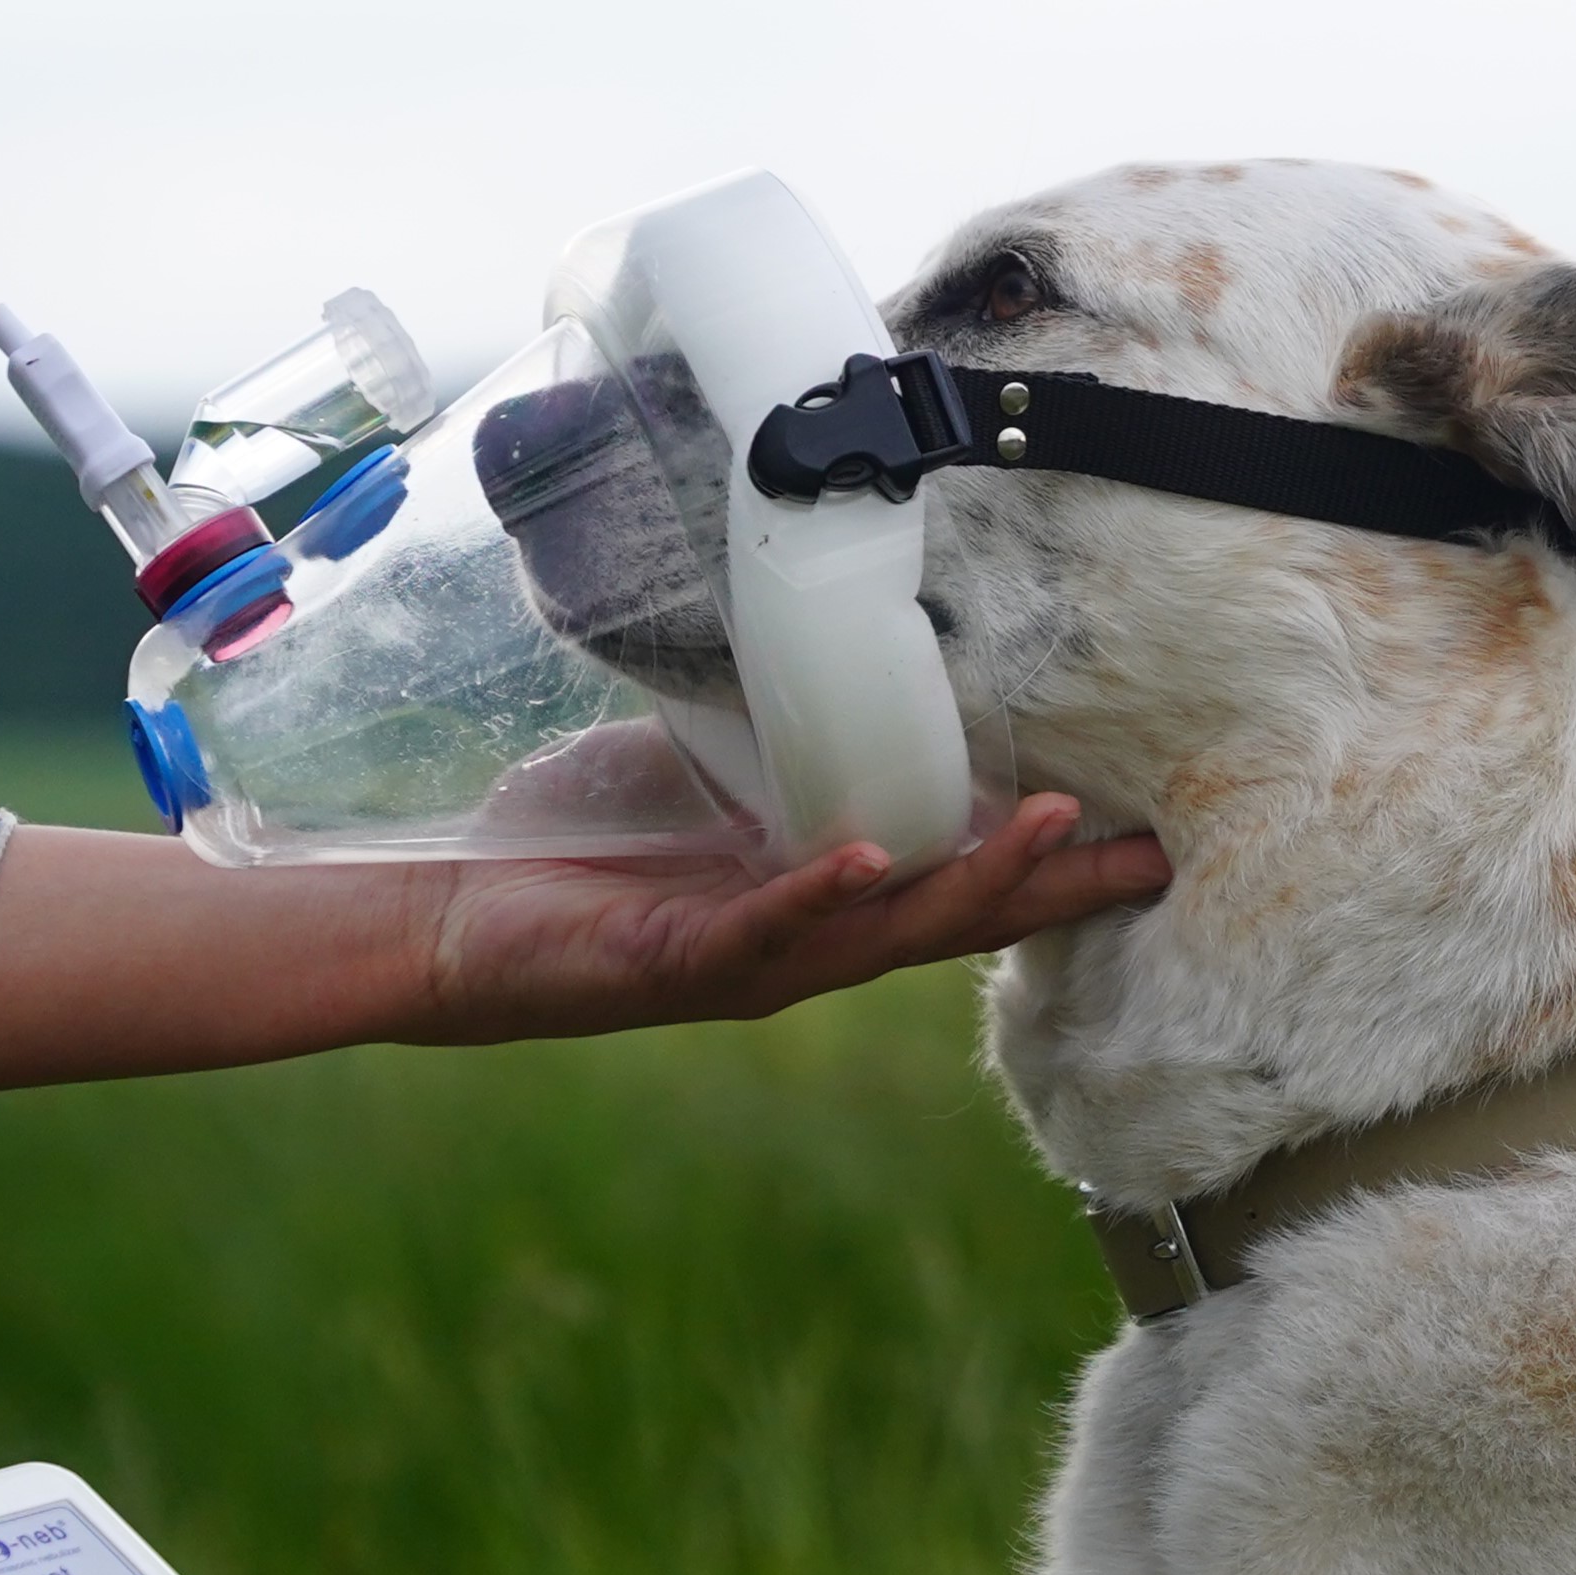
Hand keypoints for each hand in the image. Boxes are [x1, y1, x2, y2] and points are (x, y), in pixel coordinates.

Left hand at [0, 797, 1168, 1093]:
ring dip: (971, 884)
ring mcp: (736, 960)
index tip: (1148, 830)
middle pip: (952, 916)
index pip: (953, 873)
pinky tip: (867, 862)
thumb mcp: (681, 762)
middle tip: (1156, 854)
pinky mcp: (662, 964)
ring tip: (1051, 833)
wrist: (419, 918)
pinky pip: (757, 934)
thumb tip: (820, 610)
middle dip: (1055, 884)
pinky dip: (816, 898)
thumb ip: (758, 719)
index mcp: (809, 891)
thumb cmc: (551, 840)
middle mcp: (792, 940)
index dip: (1049, 857)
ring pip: (883, 930)